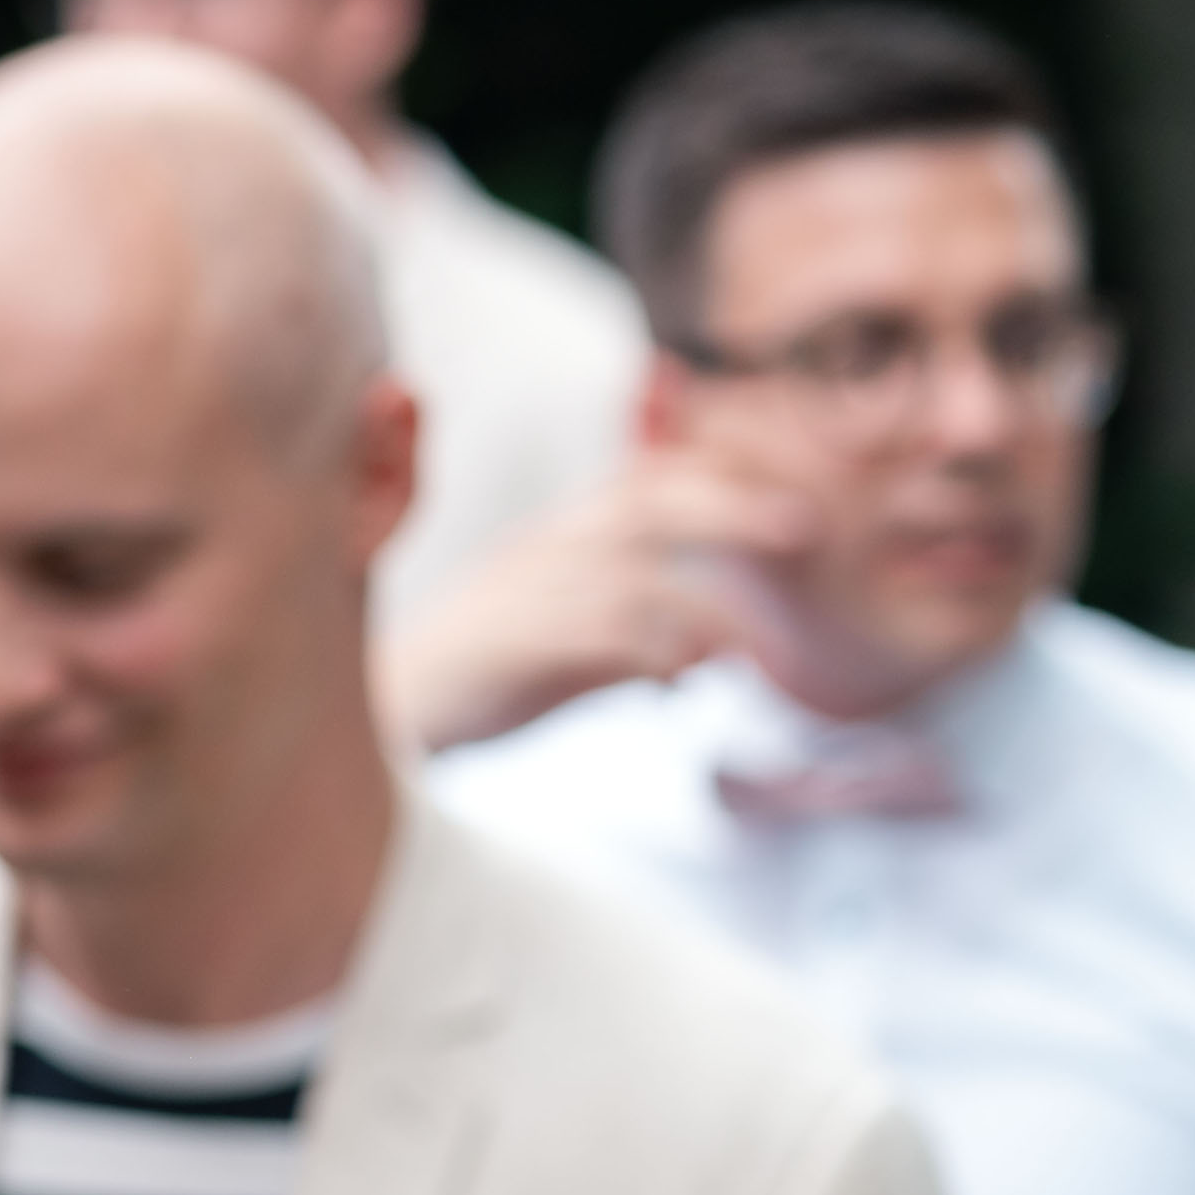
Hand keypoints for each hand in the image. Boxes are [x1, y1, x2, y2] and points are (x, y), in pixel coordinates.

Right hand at [378, 451, 819, 754]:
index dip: (727, 475)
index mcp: (557, 535)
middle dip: (734, 508)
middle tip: (808, 529)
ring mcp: (519, 593)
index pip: (651, 477)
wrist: (385, 719)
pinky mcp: (504, 646)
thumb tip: (711, 651)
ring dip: (707, 604)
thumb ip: (633, 629)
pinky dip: (650, 655)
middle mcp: (540, 548)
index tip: (799, 496)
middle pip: (649, 501)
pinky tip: (680, 688)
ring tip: (755, 646)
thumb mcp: (566, 640)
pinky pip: (593, 633)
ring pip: (632, 570)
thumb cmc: (481, 680)